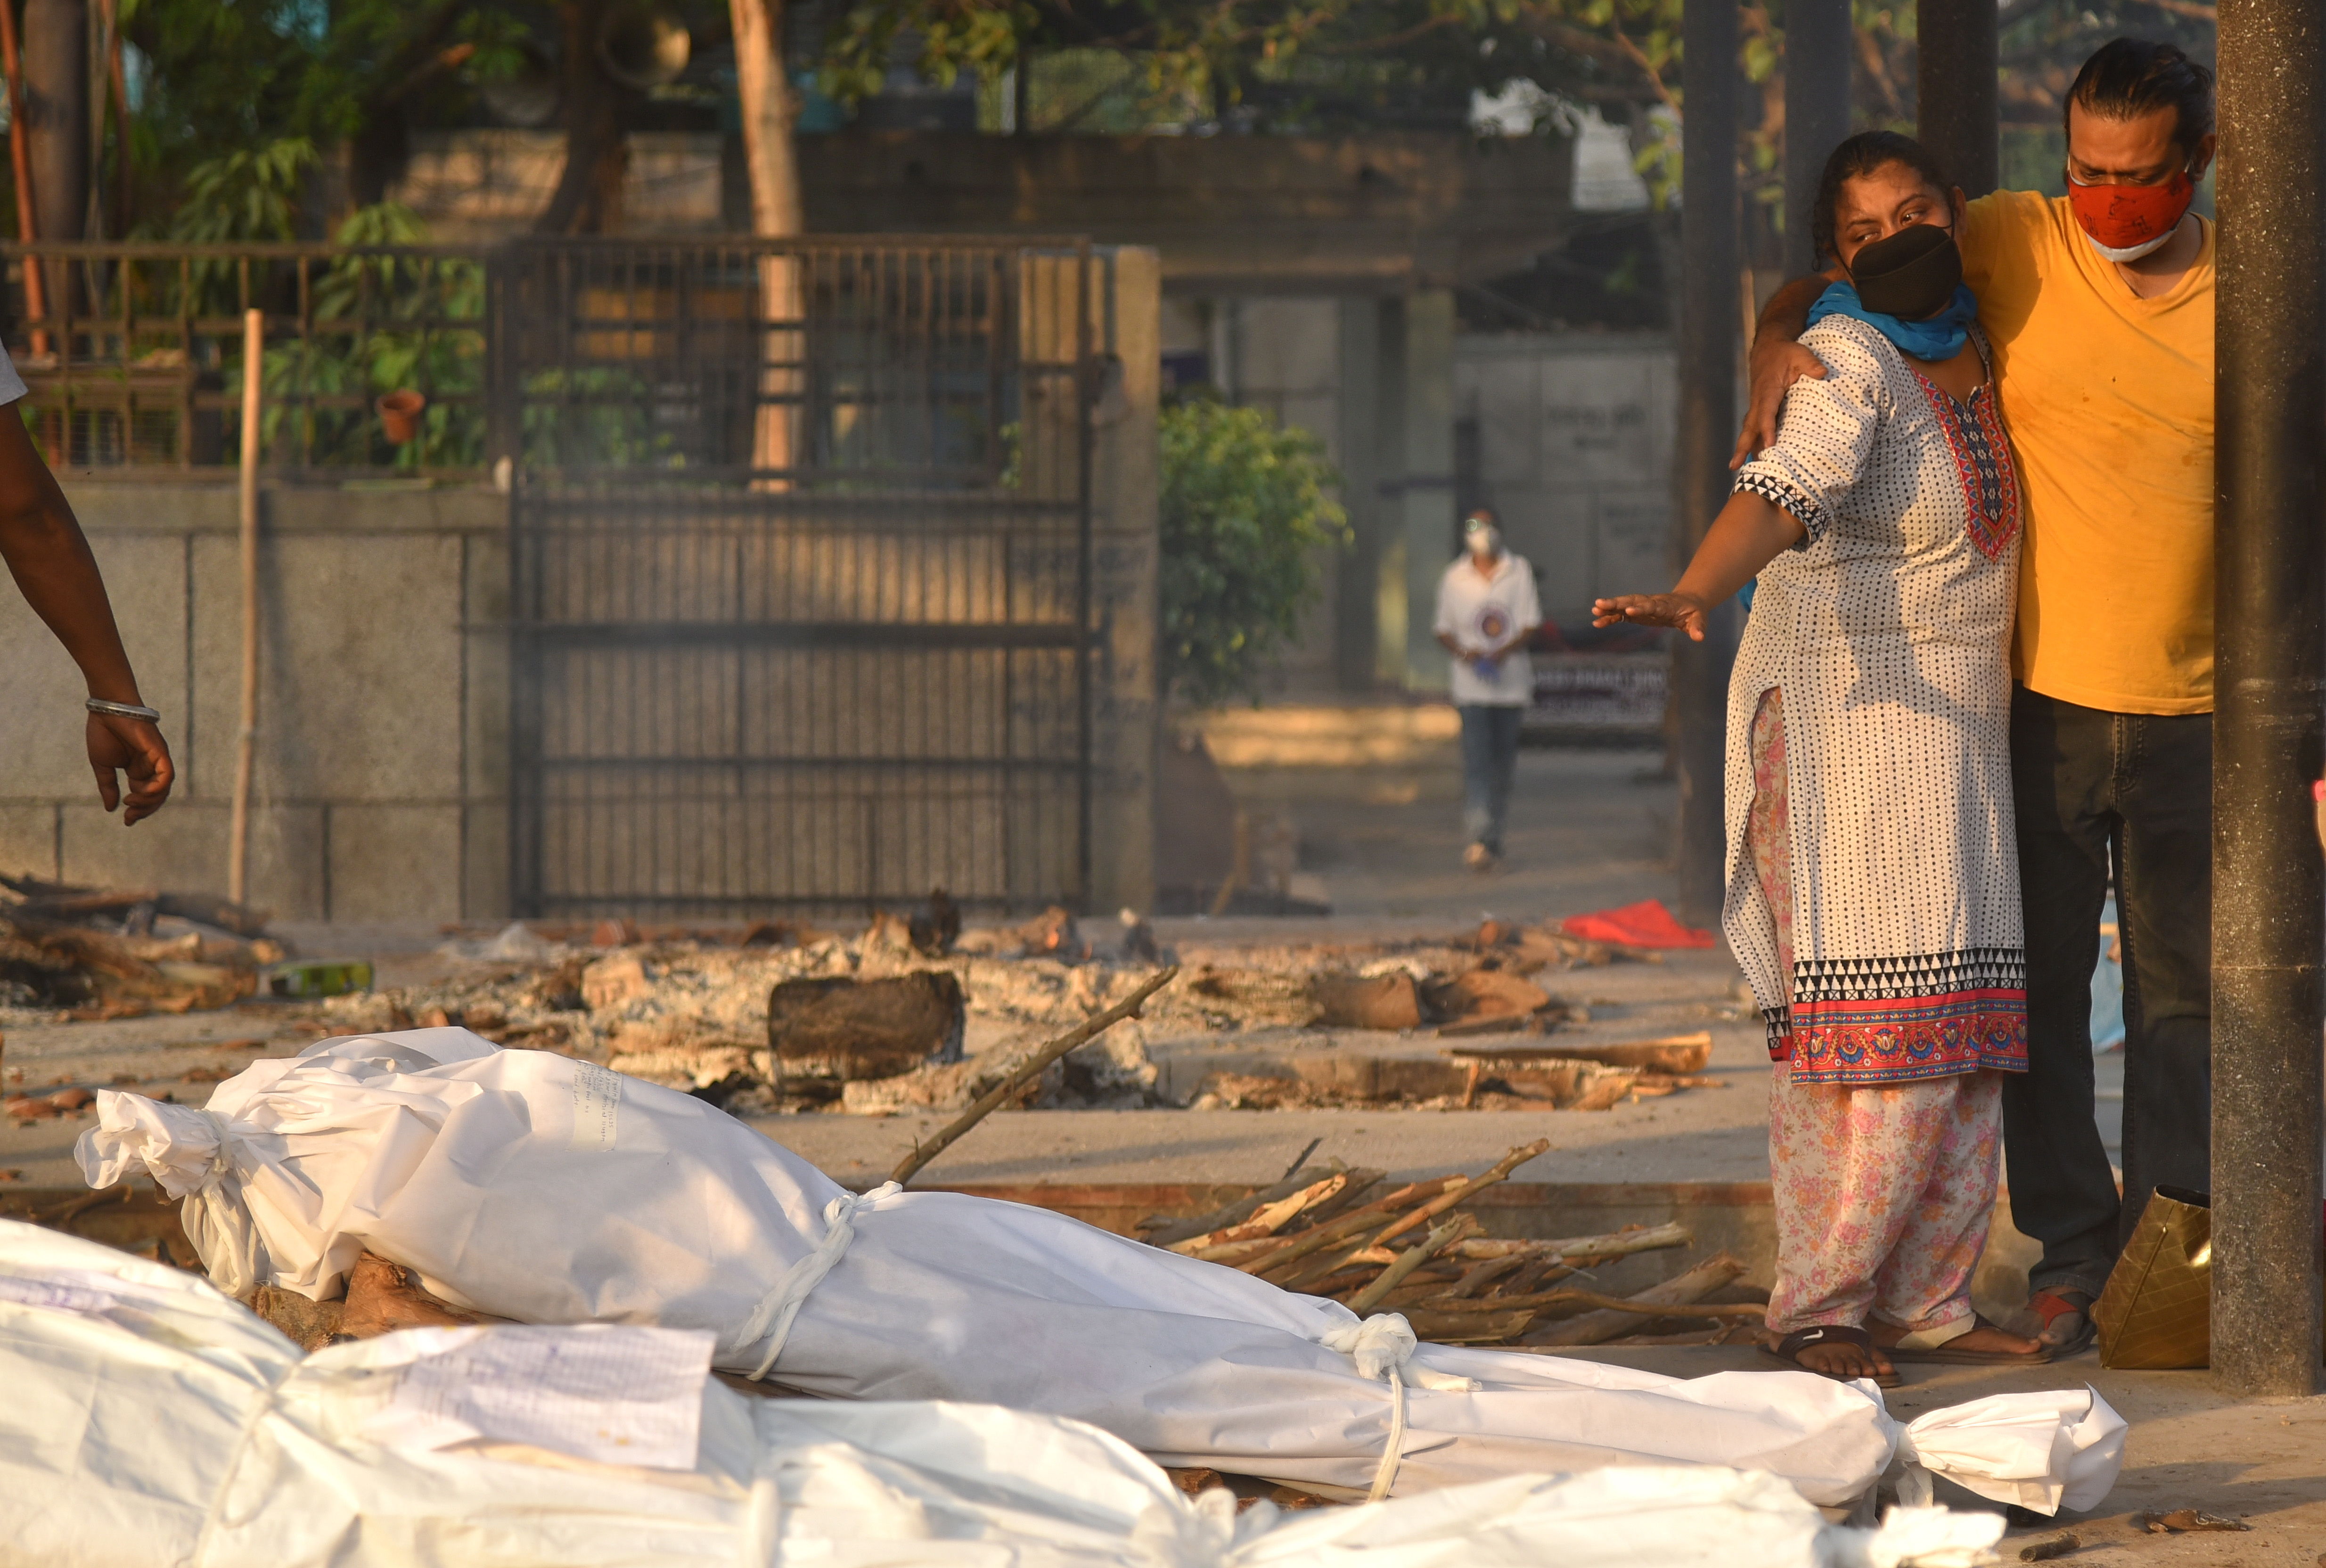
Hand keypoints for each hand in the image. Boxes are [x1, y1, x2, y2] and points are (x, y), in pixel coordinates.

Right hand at [88, 712, 173, 824]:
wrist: (107, 710)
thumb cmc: (104, 733)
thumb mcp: (103, 766)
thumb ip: (108, 787)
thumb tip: (111, 809)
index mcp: (138, 770)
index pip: (145, 796)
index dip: (139, 810)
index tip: (126, 820)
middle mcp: (151, 766)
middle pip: (157, 796)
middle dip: (145, 810)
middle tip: (129, 817)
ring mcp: (157, 759)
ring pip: (163, 788)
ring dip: (149, 801)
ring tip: (130, 803)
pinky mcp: (160, 752)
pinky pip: (166, 775)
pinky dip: (156, 788)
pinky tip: (138, 793)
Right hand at [1593, 593, 1710, 640]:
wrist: (1688, 602)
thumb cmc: (1693, 612)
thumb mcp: (1699, 619)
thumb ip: (1698, 627)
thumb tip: (1700, 637)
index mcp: (1665, 605)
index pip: (1651, 606)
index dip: (1640, 607)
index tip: (1628, 610)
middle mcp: (1651, 603)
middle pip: (1632, 601)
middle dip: (1616, 603)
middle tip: (1599, 604)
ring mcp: (1642, 606)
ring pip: (1623, 605)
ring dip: (1609, 608)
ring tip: (1594, 611)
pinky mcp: (1637, 612)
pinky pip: (1621, 615)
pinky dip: (1610, 618)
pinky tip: (1598, 623)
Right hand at [1729, 338, 1827, 468]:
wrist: (1769, 349)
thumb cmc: (1785, 353)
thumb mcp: (1800, 354)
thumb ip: (1810, 364)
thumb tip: (1822, 374)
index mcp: (1768, 390)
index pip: (1766, 413)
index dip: (1767, 429)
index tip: (1770, 445)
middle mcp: (1758, 401)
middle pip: (1749, 427)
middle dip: (1742, 446)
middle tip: (1735, 466)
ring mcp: (1756, 406)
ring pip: (1749, 429)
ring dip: (1744, 448)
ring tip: (1738, 468)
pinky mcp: (1759, 408)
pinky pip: (1753, 427)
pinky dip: (1751, 441)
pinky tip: (1754, 456)